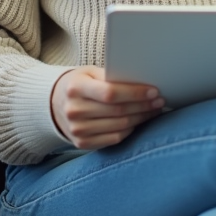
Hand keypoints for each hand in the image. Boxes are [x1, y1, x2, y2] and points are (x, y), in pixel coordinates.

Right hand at [50, 66, 164, 149]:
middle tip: (159, 101)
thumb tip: (142, 81)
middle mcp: (74, 110)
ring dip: (141, 118)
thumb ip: (111, 76)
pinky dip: (130, 130)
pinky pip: (114, 138)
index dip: (135, 93)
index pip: (110, 93)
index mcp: (76, 87)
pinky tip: (139, 121)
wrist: (56, 104)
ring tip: (153, 110)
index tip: (153, 91)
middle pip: (117, 111)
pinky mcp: (82, 143)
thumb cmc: (80, 84)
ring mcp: (77, 129)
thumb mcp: (90, 72)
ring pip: (119, 126)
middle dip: (143, 106)